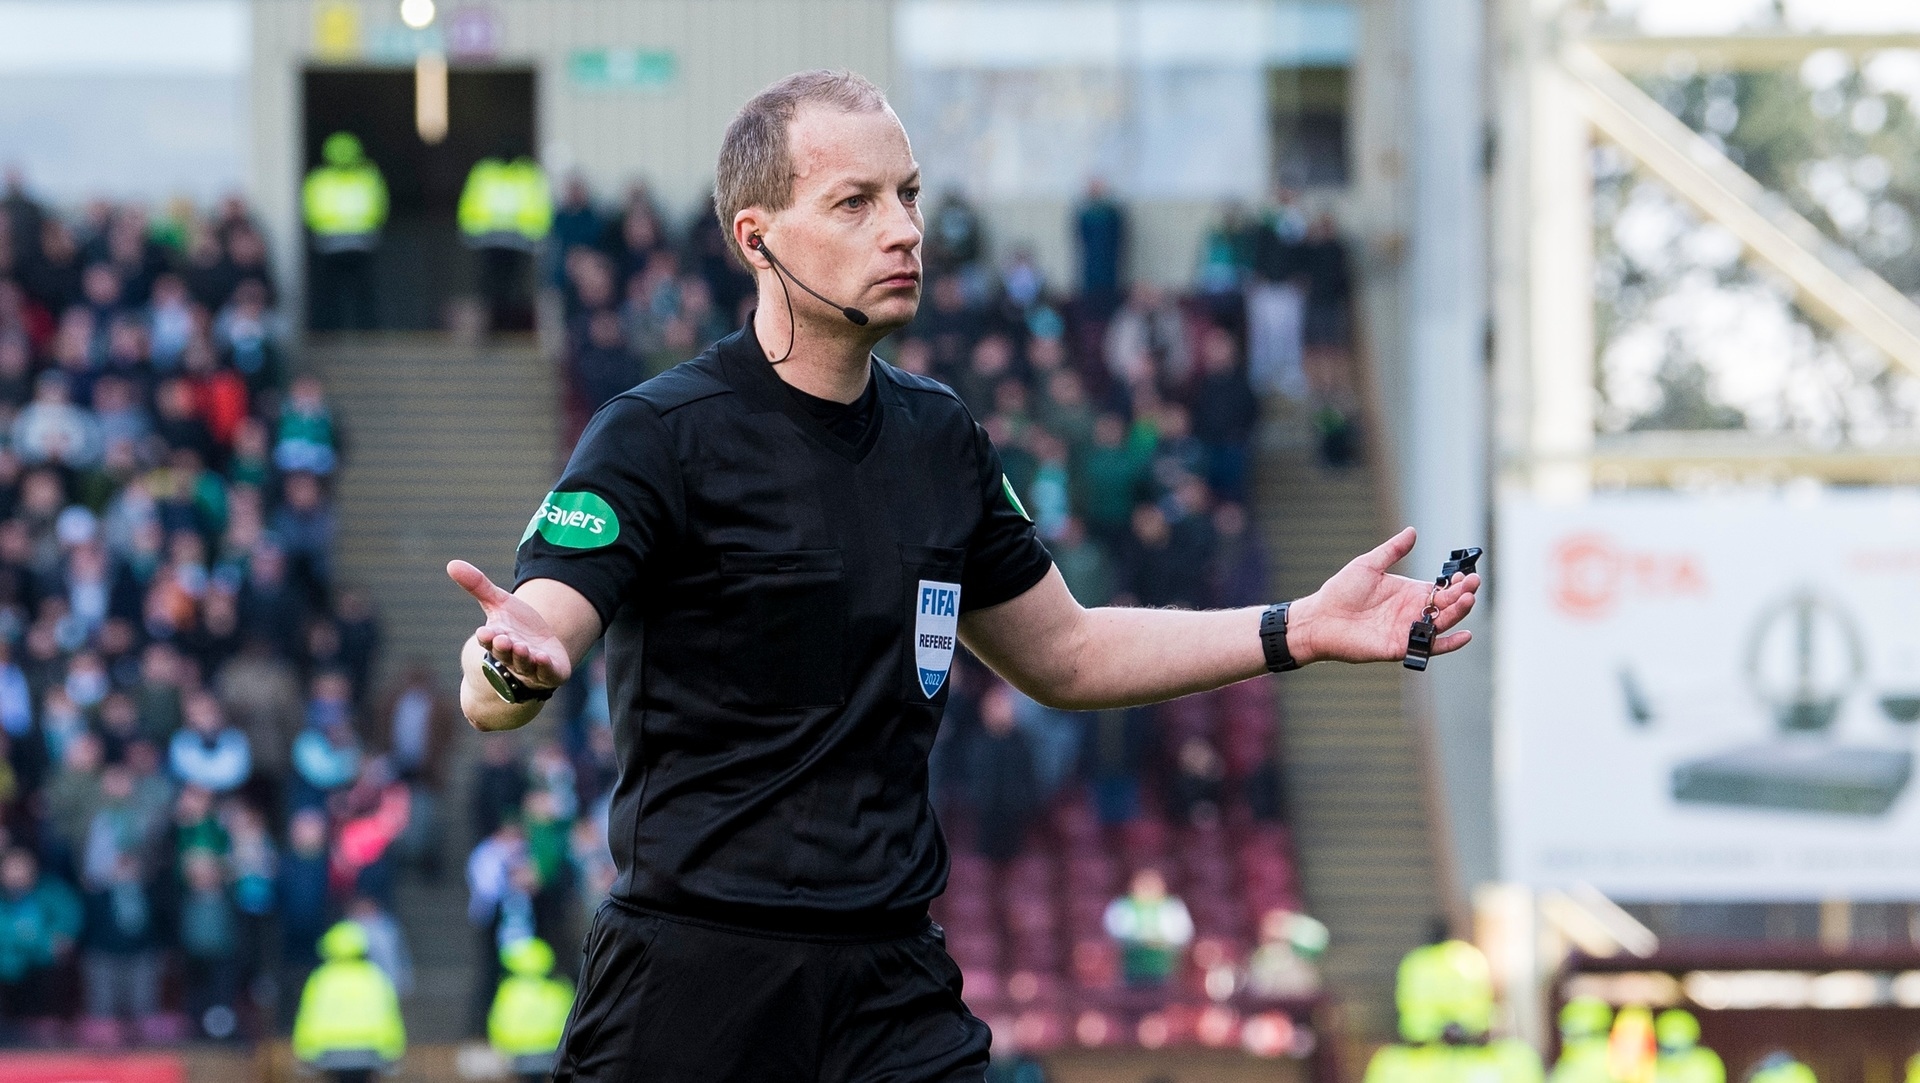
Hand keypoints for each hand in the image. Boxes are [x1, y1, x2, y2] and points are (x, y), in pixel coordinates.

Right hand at [448, 559, 570, 690]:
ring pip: (524, 664)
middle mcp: (511, 657)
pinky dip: (545, 667)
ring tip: (522, 648)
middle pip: (504, 654)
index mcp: (497, 640)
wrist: (539, 649)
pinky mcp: (551, 672)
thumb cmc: (515, 627)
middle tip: (502, 640)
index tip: (483, 632)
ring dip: (522, 657)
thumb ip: (478, 586)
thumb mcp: (499, 603)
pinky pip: (547, 672)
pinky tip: (544, 658)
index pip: (488, 640)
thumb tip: (451, 563)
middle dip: (503, 648)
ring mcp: (531, 667)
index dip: (486, 637)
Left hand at [1288, 528, 1477, 665]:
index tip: (1467, 574)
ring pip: (1443, 624)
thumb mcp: (1369, 564)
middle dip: (1463, 595)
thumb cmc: (1341, 591)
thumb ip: (1392, 550)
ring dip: (1459, 613)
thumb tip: (1412, 531)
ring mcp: (1409, 630)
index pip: (1442, 589)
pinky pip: (1430, 647)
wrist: (1320, 617)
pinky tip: (1465, 635)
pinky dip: (1449, 643)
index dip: (1457, 583)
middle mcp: (1413, 612)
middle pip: (1447, 605)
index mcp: (1410, 593)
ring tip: (1468, 599)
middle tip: (1473, 583)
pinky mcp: (1401, 646)